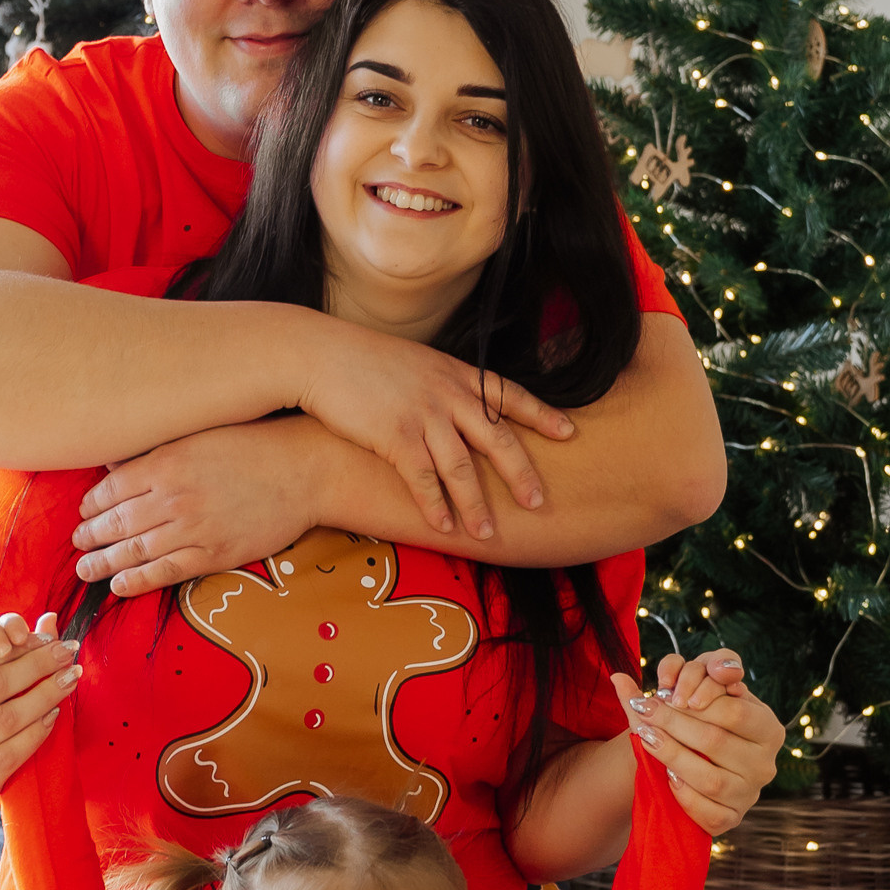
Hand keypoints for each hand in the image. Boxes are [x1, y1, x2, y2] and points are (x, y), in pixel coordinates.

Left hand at [73, 420, 324, 596]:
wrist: (304, 469)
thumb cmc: (253, 444)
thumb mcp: (198, 434)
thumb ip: (156, 451)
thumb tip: (116, 466)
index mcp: (166, 462)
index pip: (112, 488)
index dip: (91, 504)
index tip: (83, 512)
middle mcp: (173, 497)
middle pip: (117, 522)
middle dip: (91, 536)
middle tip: (77, 544)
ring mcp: (193, 528)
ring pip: (135, 551)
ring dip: (104, 562)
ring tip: (86, 569)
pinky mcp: (214, 553)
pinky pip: (166, 572)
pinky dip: (138, 580)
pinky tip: (119, 586)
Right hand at [293, 312, 574, 541]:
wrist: (320, 354)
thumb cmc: (362, 361)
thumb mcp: (415, 363)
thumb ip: (442, 385)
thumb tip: (458, 408)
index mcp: (455, 374)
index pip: (508, 394)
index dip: (541, 414)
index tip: (569, 432)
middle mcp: (447, 394)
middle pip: (497, 438)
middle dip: (521, 473)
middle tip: (539, 501)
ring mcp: (422, 415)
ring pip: (462, 467)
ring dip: (476, 505)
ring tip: (489, 534)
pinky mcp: (394, 436)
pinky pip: (423, 479)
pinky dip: (435, 506)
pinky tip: (444, 528)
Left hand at [612, 650, 783, 837]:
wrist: (698, 762)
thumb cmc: (701, 721)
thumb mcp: (698, 694)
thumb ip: (671, 676)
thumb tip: (617, 678)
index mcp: (768, 728)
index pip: (734, 711)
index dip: (697, 700)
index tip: (663, 692)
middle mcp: (765, 763)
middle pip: (716, 741)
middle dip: (674, 723)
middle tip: (645, 711)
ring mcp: (749, 794)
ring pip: (710, 779)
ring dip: (672, 756)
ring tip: (647, 738)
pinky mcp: (731, 819)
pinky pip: (708, 813)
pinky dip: (684, 795)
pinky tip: (666, 777)